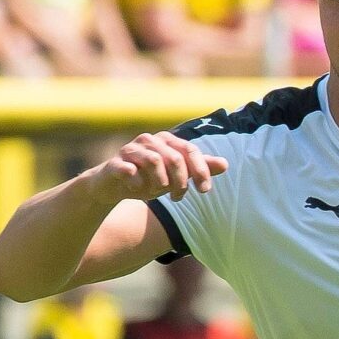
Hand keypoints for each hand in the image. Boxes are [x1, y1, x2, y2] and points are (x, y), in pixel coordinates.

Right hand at [99, 131, 225, 202]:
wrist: (114, 186)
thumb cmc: (150, 179)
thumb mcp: (178, 176)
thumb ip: (200, 168)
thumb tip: (225, 164)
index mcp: (167, 141)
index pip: (191, 150)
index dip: (201, 171)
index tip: (204, 191)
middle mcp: (149, 141)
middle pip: (175, 159)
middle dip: (180, 182)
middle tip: (177, 197)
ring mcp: (130, 150)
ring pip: (153, 161)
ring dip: (159, 183)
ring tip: (156, 192)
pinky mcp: (114, 163)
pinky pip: (129, 170)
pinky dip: (137, 183)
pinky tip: (138, 189)